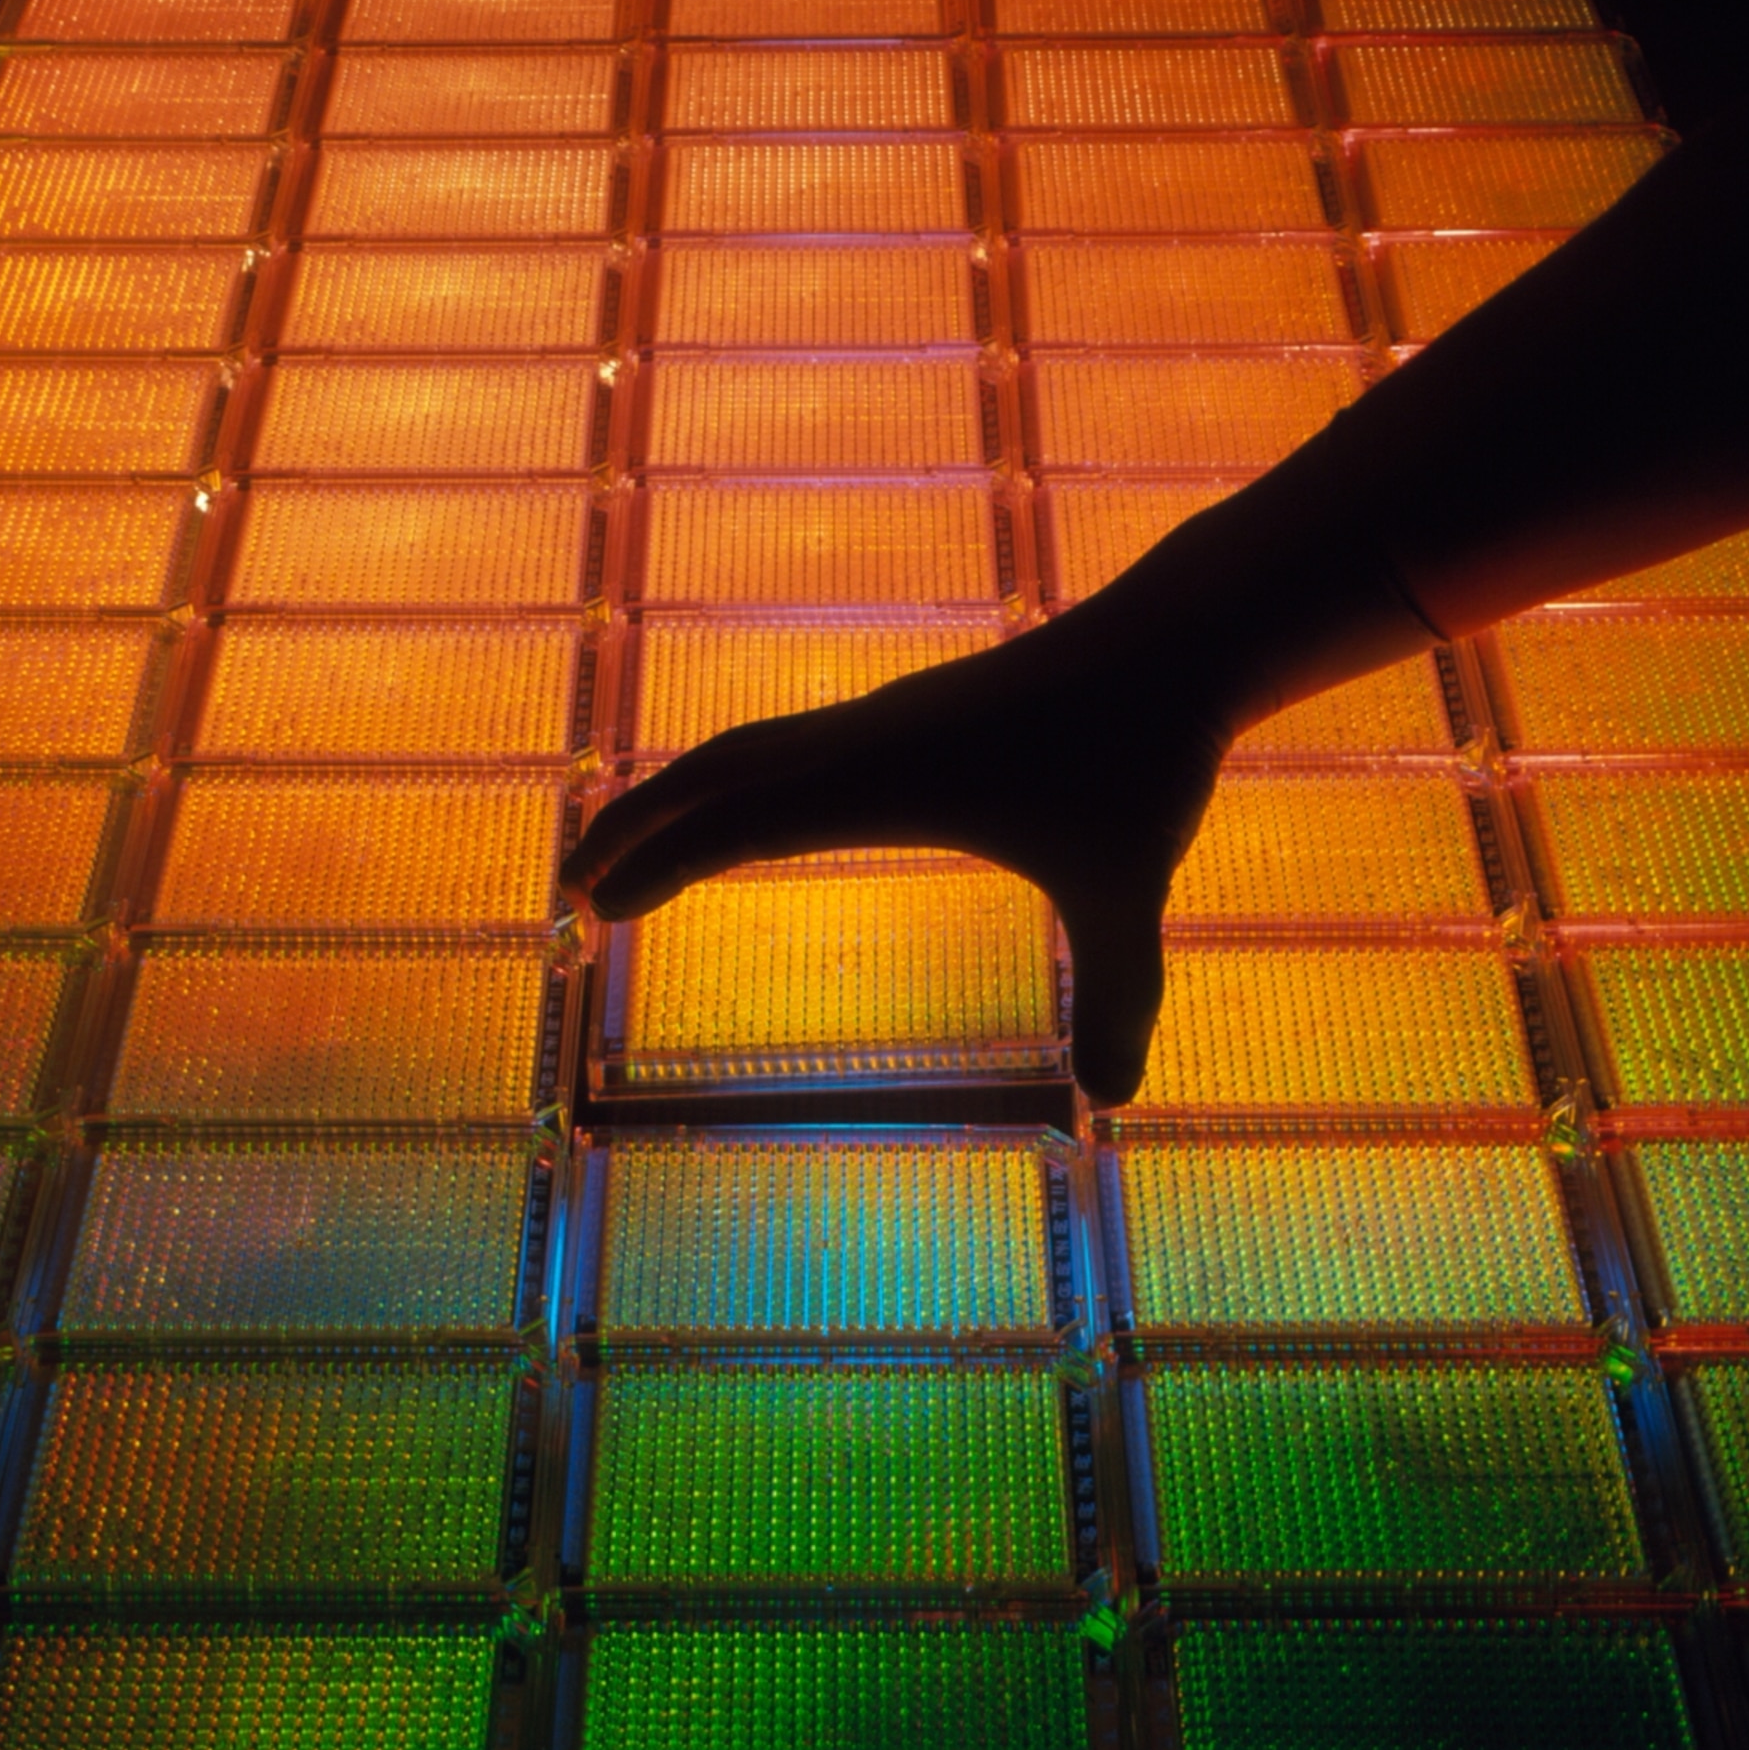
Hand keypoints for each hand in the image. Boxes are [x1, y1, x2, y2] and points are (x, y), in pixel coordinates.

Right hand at [568, 605, 1231, 1103]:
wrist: (1178, 643)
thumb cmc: (1146, 760)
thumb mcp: (1134, 895)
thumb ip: (1120, 999)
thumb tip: (1113, 1106)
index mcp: (886, 780)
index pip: (740, 822)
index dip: (661, 864)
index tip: (593, 905)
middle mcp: (865, 741)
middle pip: (713, 775)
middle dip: (634, 828)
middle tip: (570, 889)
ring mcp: (883, 721)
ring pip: (747, 752)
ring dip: (677, 797)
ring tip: (629, 849)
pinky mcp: (910, 717)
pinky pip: (787, 746)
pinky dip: (733, 779)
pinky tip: (740, 814)